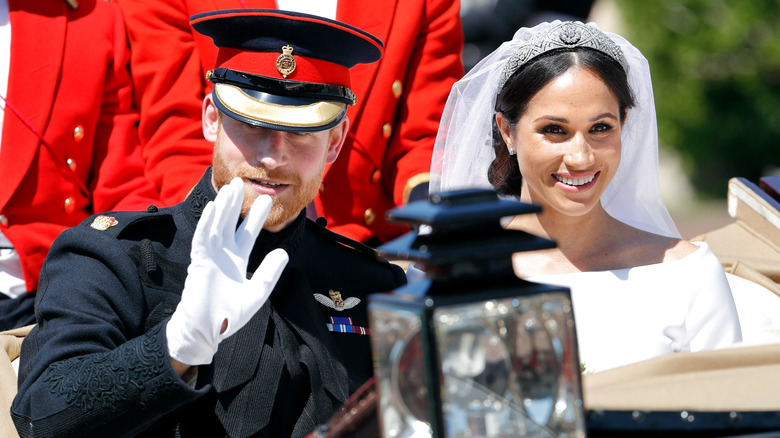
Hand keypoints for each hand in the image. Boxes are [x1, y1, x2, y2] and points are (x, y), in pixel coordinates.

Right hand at [166, 177, 288, 365]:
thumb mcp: (258, 292)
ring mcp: (210, 256)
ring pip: (217, 226)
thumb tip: (283, 252)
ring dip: (223, 207)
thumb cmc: (231, 315)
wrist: (209, 330)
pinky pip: (203, 239)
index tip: (267, 200)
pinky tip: (212, 209)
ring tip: (231, 187)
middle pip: (230, 223)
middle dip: (237, 204)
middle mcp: (223, 254)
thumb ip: (270, 272)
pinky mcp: (199, 263)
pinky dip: (207, 224)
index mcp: (236, 260)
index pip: (247, 233)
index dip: (256, 217)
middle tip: (244, 182)